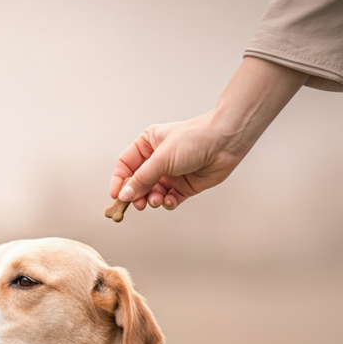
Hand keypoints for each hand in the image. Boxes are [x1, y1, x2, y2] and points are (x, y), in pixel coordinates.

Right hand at [110, 114, 242, 210]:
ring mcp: (171, 173)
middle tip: (137, 203)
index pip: (125, 165)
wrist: (226, 142)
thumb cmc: (194, 139)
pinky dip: (167, 202)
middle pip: (137, 182)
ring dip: (152, 199)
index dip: (119, 181)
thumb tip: (124, 195)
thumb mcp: (162, 158)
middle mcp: (157, 159)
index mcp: (148, 144)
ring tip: (155, 200)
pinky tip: (168, 201)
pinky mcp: (184, 186)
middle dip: (137, 194)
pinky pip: (169, 199)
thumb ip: (142, 179)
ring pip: (152, 192)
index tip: (116, 196)